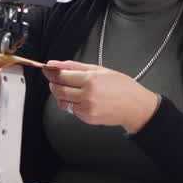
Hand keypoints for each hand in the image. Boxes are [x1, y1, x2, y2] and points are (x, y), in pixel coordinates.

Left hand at [43, 60, 160, 133]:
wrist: (135, 106)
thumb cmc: (122, 87)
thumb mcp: (100, 70)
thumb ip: (75, 67)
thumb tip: (56, 64)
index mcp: (91, 80)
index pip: (61, 76)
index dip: (51, 72)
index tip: (48, 69)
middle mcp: (87, 95)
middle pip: (58, 90)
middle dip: (54, 83)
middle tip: (57, 79)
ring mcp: (87, 109)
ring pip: (62, 102)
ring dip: (62, 94)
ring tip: (73, 89)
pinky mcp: (87, 118)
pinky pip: (71, 110)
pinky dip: (72, 103)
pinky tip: (82, 98)